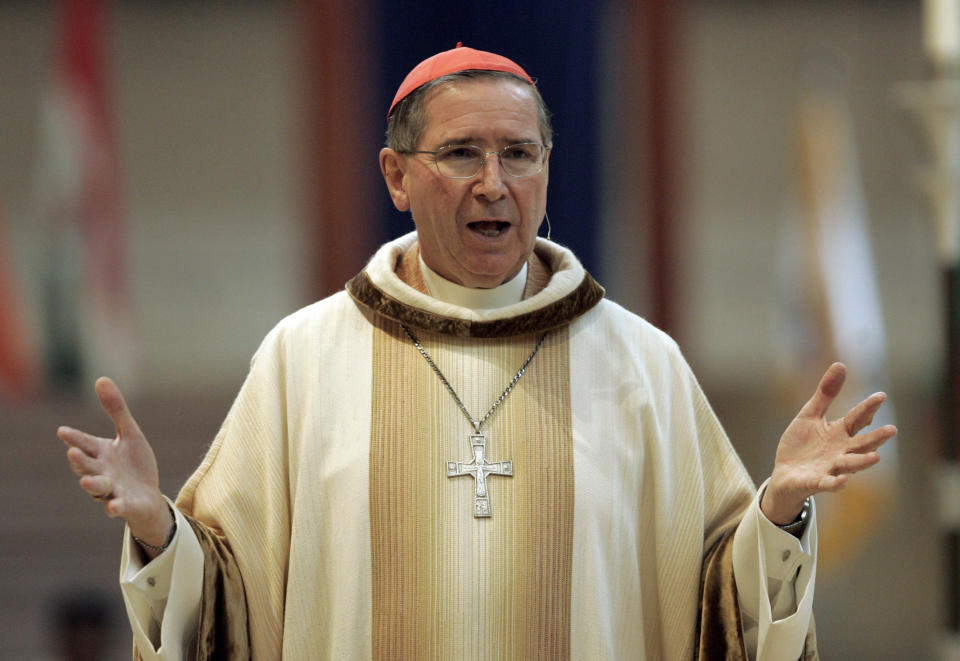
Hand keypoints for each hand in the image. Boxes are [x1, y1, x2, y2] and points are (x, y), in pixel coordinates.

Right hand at [58, 377, 172, 553]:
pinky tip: (113, 507)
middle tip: (72, 452)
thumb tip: (101, 379)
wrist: (148, 496)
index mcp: (101, 453)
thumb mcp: (130, 434)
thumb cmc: (135, 464)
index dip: (74, 438)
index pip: (84, 444)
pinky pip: (117, 507)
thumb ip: (117, 410)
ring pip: (98, 488)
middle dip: (79, 460)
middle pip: (86, 466)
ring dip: (92, 485)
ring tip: (87, 481)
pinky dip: (114, 507)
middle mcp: (101, 472)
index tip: (63, 431)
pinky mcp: (124, 505)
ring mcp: (111, 490)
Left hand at [761, 362, 897, 524]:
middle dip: (876, 438)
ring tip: (876, 457)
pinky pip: (828, 483)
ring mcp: (830, 468)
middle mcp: (840, 451)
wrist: (784, 474)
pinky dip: (836, 482)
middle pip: (861, 444)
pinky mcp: (816, 482)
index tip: (880, 396)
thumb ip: (825, 394)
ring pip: (850, 465)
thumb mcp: (810, 415)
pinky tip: (843, 479)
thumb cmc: (801, 445)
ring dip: (862, 462)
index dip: (867, 408)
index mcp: (839, 433)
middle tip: (892, 430)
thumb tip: (841, 364)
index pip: (857, 419)